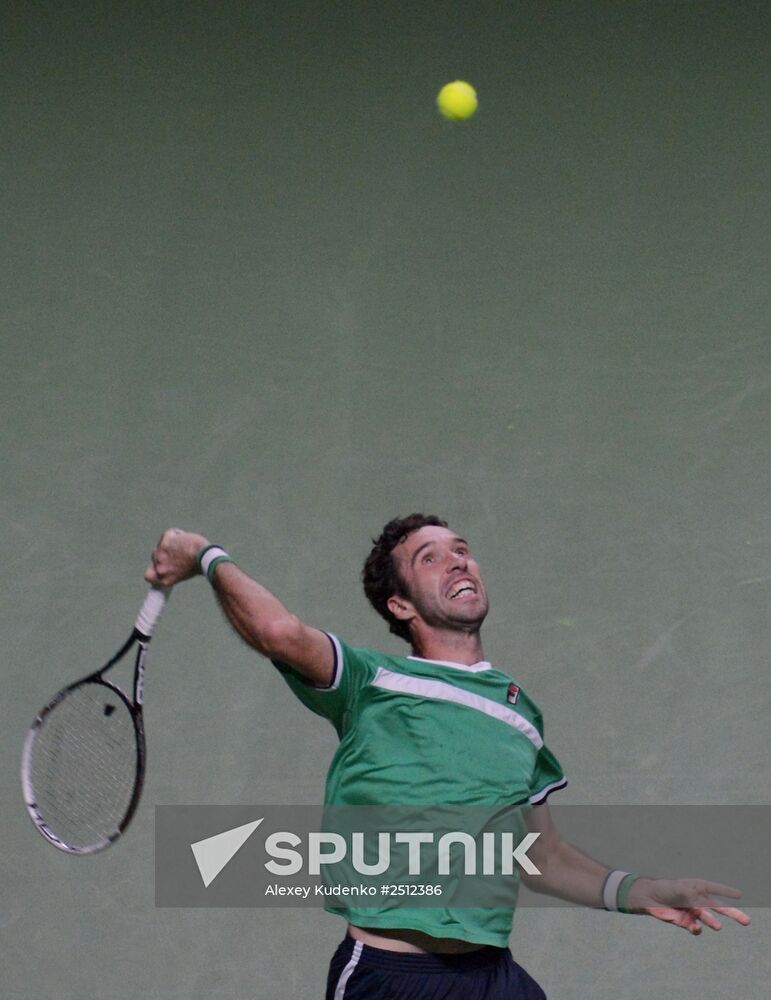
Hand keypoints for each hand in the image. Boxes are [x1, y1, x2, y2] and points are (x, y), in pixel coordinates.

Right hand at [145, 528, 209, 586]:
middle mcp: (160, 568)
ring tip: (186, 546)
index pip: (148, 575)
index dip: (153, 568)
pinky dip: (177, 534)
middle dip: (165, 552)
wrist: (205, 557)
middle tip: (181, 552)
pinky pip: (169, 534)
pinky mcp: (165, 542)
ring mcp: (161, 555)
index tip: (160, 564)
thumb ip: (172, 569)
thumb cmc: (200, 565)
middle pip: (155, 556)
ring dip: (172, 542)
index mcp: (164, 579)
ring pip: (162, 544)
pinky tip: (186, 538)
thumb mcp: (183, 573)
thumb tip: (170, 560)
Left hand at [628, 877, 750, 934]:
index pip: (715, 889)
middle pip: (718, 908)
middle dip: (732, 914)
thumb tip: (702, 908)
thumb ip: (692, 897)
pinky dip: (696, 928)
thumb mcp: (680, 889)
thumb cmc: (665, 889)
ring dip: (712, 922)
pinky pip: (695, 927)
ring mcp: (693, 912)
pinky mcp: (686, 922)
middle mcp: (698, 901)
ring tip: (718, 927)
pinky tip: (696, 928)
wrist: (649, 898)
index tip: (738, 894)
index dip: (727, 891)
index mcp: (698, 888)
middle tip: (746, 921)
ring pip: (708, 919)